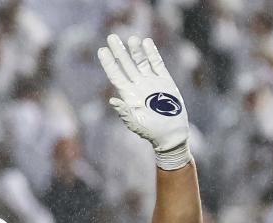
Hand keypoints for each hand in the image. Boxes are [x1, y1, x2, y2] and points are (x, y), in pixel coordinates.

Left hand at [97, 33, 190, 168]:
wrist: (171, 134)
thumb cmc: (152, 132)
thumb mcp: (136, 123)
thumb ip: (125, 112)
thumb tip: (112, 101)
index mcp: (128, 95)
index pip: (115, 75)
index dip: (108, 63)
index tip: (101, 50)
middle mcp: (138, 86)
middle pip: (126, 65)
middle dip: (118, 51)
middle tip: (111, 36)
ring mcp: (151, 82)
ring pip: (141, 62)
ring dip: (135, 51)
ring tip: (131, 38)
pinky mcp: (165, 81)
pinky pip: (157, 64)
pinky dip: (152, 54)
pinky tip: (147, 43)